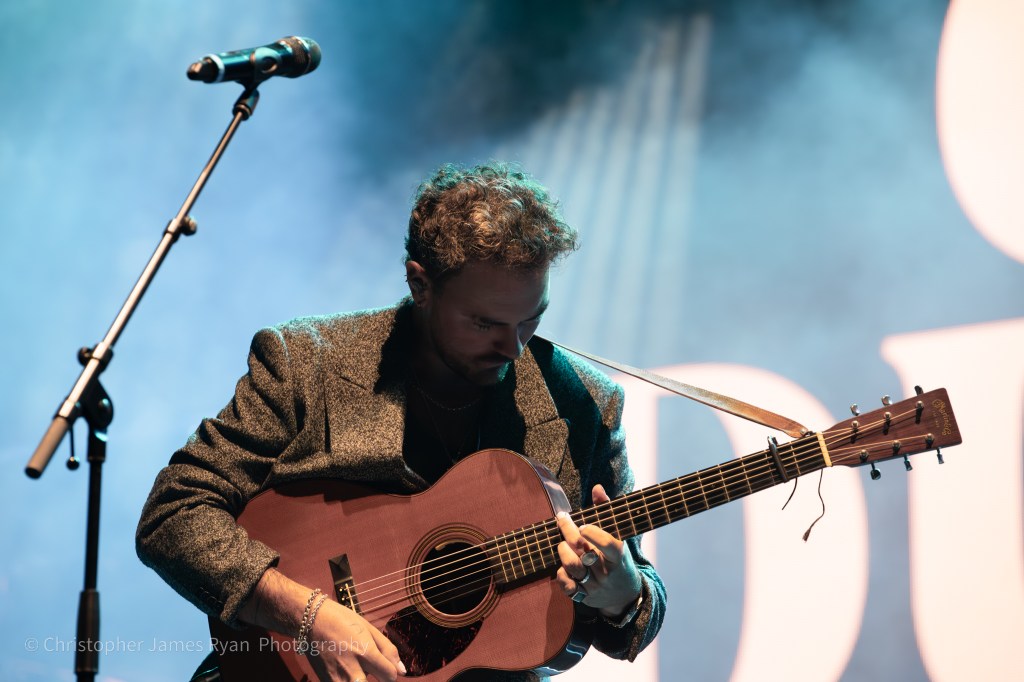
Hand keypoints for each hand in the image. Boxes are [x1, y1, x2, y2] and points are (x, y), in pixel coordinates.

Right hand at [305, 599, 405, 681]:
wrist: (310, 620)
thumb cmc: (342, 620)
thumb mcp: (368, 628)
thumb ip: (388, 650)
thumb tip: (402, 671)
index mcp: (364, 651)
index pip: (390, 676)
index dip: (391, 672)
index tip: (386, 667)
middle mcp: (351, 668)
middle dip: (379, 679)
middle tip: (375, 670)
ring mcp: (337, 677)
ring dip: (362, 681)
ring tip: (359, 668)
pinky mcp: (326, 681)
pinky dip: (350, 680)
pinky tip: (346, 668)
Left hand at [554, 484, 642, 618]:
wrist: (625, 595)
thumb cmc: (618, 559)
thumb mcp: (618, 537)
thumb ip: (606, 510)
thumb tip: (597, 487)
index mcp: (618, 556)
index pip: (608, 545)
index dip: (594, 534)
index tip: (583, 525)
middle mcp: (606, 571)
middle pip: (583, 552)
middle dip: (569, 532)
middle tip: (562, 519)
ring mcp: (594, 585)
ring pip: (573, 567)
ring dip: (563, 552)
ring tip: (563, 543)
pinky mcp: (584, 596)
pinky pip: (568, 587)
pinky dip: (561, 575)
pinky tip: (563, 567)